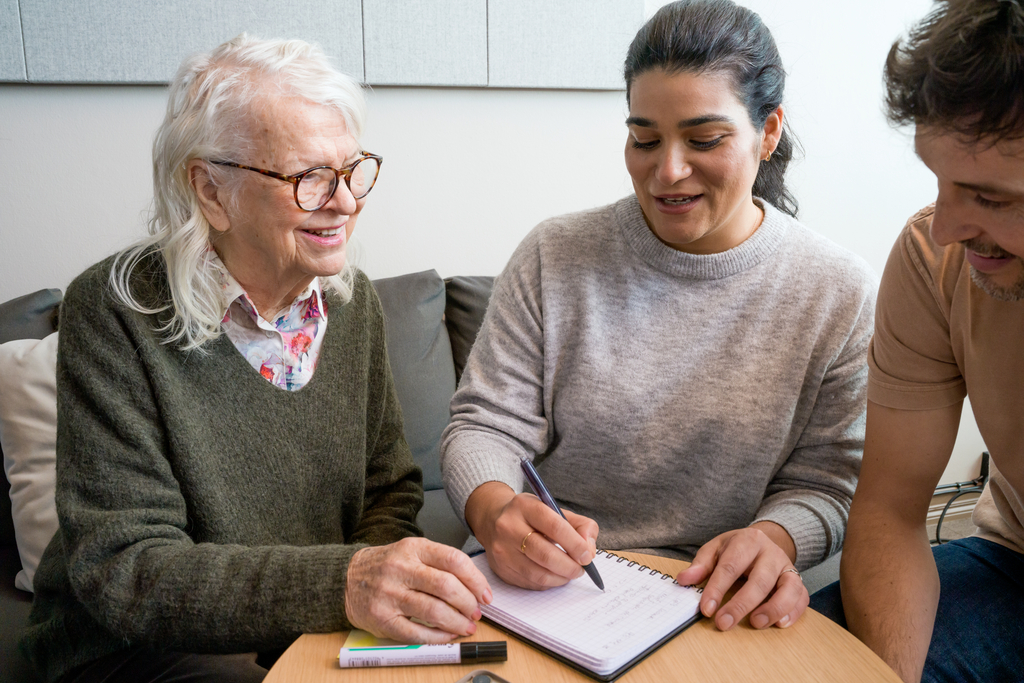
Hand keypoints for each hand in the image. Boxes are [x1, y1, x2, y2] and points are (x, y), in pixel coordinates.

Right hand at [344, 537, 491, 642]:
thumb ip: (440, 563)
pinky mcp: (382, 619)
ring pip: (434, 611)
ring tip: (467, 626)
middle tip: (476, 612)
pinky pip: (417, 633)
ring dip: (457, 623)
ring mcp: (390, 594)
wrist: (347, 579)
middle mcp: (400, 569)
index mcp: (413, 548)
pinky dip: (438, 637)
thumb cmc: (387, 566)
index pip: (453, 560)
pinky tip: (448, 635)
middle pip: (446, 586)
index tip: (485, 594)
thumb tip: (474, 587)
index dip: (475, 580)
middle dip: (468, 603)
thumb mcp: (411, 551)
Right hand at [466, 482, 598, 589]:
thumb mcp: (554, 509)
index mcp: (525, 506)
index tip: (587, 556)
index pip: (555, 527)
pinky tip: (554, 575)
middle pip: (545, 555)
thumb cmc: (530, 515)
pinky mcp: (500, 569)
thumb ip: (580, 525)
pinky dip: (548, 583)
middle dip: (570, 566)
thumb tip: (589, 550)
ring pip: (538, 574)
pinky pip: (530, 583)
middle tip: (581, 569)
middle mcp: (508, 527)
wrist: (493, 520)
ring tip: (570, 573)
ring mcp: (501, 550)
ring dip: (561, 578)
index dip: (575, 544)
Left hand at [675, 523, 807, 630]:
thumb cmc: (737, 549)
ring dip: (773, 609)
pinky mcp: (799, 581)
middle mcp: (771, 553)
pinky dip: (794, 612)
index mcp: (748, 541)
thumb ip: (701, 565)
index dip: (717, 589)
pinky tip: (780, 624)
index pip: (731, 566)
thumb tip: (683, 580)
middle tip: (724, 623)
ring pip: (788, 588)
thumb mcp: (716, 549)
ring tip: (755, 623)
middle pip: (759, 580)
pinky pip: (802, 597)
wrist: (765, 540)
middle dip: (741, 604)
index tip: (706, 609)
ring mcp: (788, 567)